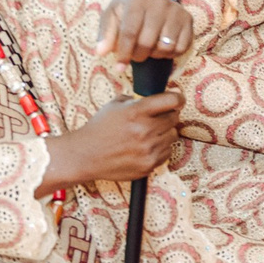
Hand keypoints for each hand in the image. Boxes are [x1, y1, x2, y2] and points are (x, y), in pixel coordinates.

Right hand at [39, 92, 181, 191]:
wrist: (85, 155)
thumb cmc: (100, 128)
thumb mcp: (115, 105)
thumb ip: (137, 99)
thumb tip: (158, 97)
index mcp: (136, 111)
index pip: (172, 100)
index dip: (178, 98)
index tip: (178, 99)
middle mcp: (145, 130)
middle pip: (174, 118)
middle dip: (168, 116)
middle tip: (156, 118)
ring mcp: (148, 149)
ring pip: (172, 136)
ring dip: (164, 133)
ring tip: (148, 134)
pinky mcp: (149, 165)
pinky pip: (167, 152)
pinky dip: (160, 149)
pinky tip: (145, 147)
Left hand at [97, 0, 193, 62]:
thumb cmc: (129, 9)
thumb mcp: (113, 16)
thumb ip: (106, 34)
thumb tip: (100, 52)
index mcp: (138, 0)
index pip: (130, 33)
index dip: (124, 53)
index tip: (119, 67)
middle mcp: (160, 4)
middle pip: (148, 42)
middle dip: (139, 56)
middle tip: (136, 56)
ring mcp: (177, 11)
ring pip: (166, 47)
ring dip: (155, 55)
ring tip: (149, 50)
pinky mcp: (188, 20)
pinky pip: (181, 47)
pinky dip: (171, 54)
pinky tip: (163, 47)